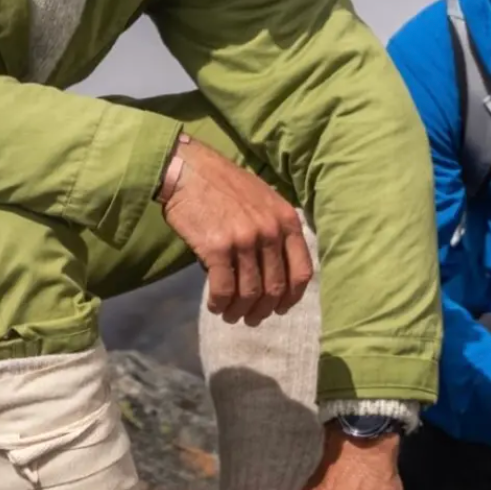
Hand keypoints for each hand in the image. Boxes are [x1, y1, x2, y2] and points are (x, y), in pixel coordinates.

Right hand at [157, 135, 312, 325]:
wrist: (189, 170)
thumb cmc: (224, 185)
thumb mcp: (263, 201)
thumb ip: (275, 229)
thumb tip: (275, 271)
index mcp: (287, 220)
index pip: (302, 272)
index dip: (291, 298)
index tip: (279, 309)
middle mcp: (270, 232)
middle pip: (275, 288)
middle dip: (263, 310)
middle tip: (251, 318)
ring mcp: (244, 240)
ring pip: (250, 293)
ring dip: (239, 311)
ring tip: (230, 315)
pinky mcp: (217, 248)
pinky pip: (224, 289)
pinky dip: (220, 304)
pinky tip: (214, 306)